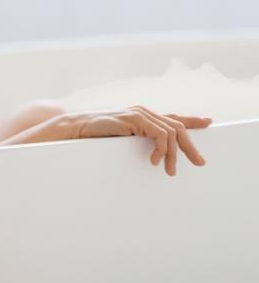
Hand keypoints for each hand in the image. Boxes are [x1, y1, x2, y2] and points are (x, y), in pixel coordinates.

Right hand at [66, 105, 210, 175]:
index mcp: (141, 115)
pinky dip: (161, 149)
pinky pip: (159, 134)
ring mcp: (140, 113)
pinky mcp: (134, 119)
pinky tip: (154, 161)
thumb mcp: (120, 137)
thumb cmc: (93, 135)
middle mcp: (144, 112)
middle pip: (177, 125)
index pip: (172, 117)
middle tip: (199, 162)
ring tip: (169, 170)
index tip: (208, 122)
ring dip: (174, 154)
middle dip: (190, 145)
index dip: (192, 119)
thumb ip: (135, 139)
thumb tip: (150, 153)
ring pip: (171, 132)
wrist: (74, 128)